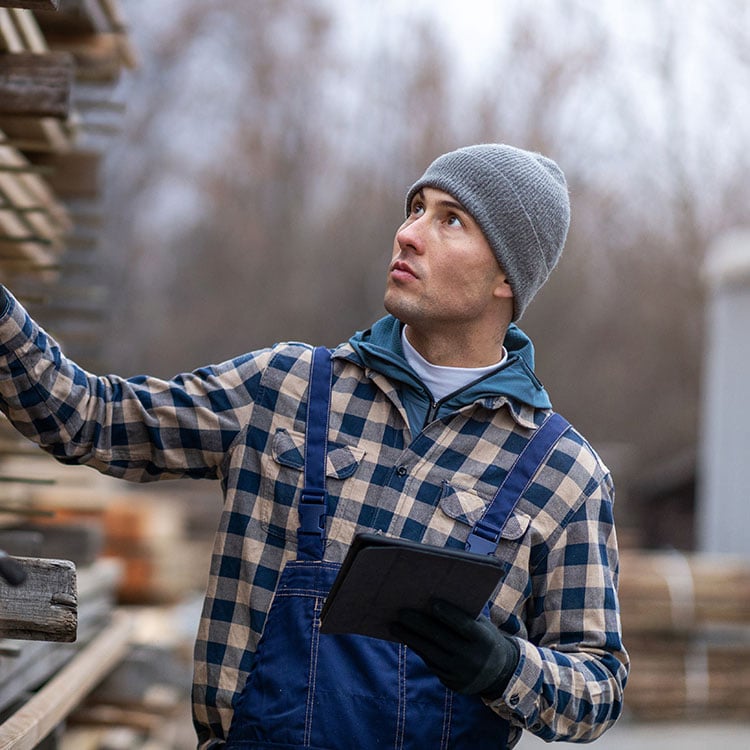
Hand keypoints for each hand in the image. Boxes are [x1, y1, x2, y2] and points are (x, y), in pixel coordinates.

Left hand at [391, 599, 519, 698]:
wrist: (498, 674)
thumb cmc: (484, 638)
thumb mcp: (482, 627)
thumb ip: (464, 615)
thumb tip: (433, 599)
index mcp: (484, 640)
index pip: (464, 625)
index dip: (449, 614)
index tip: (432, 602)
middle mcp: (472, 658)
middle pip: (441, 638)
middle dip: (418, 624)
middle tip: (401, 612)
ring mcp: (460, 673)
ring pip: (430, 653)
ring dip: (410, 638)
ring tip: (393, 625)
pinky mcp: (451, 682)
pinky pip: (430, 663)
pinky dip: (417, 649)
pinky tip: (406, 638)